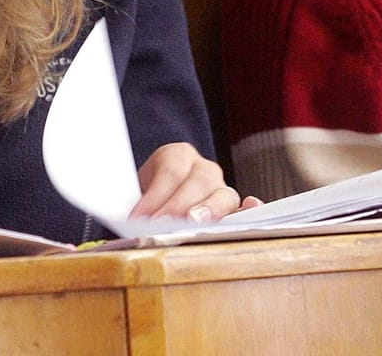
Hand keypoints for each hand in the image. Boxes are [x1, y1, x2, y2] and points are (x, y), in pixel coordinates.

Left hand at [131, 142, 259, 220]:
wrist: (164, 198)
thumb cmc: (151, 197)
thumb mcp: (139, 191)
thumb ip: (138, 202)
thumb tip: (131, 220)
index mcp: (177, 155)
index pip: (169, 173)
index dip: (155, 197)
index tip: (138, 218)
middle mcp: (204, 168)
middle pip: (198, 182)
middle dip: (179, 206)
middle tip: (162, 225)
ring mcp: (222, 187)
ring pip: (223, 194)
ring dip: (208, 211)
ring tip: (194, 225)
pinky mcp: (234, 209)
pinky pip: (246, 208)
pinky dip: (249, 210)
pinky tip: (249, 210)